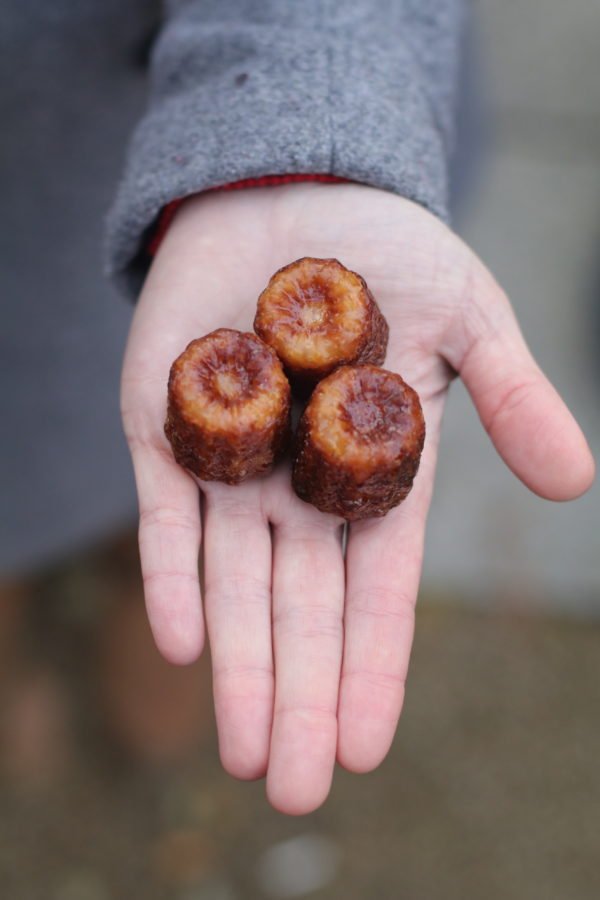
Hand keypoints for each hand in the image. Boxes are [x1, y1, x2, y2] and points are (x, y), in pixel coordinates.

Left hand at [121, 184, 593, 813]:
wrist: (295, 188)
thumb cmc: (394, 251)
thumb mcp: (472, 321)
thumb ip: (513, 401)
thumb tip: (578, 484)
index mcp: (378, 471)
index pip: (376, 590)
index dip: (373, 668)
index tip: (367, 749)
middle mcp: (302, 485)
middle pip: (301, 609)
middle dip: (300, 697)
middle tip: (293, 792)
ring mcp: (233, 461)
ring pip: (233, 583)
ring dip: (237, 667)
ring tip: (243, 753)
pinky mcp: (167, 426)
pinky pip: (167, 515)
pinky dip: (171, 574)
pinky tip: (181, 644)